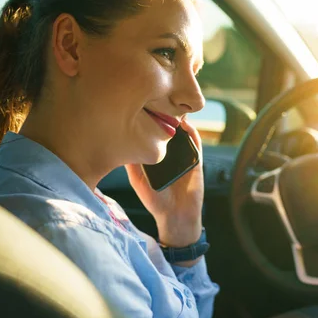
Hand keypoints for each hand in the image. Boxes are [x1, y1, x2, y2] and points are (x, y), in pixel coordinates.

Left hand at [125, 119, 203, 247]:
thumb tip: (121, 144)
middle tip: (157, 101)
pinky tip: (186, 124)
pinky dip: (192, 132)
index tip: (143, 107)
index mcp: (157, 156)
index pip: (154, 134)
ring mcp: (185, 156)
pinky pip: (196, 143)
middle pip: (169, 130)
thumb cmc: (156, 201)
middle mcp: (171, 153)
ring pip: (183, 133)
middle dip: (165, 116)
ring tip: (172, 107)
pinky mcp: (196, 160)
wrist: (175, 216)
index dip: (150, 121)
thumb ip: (132, 165)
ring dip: (180, 120)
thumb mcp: (138, 181)